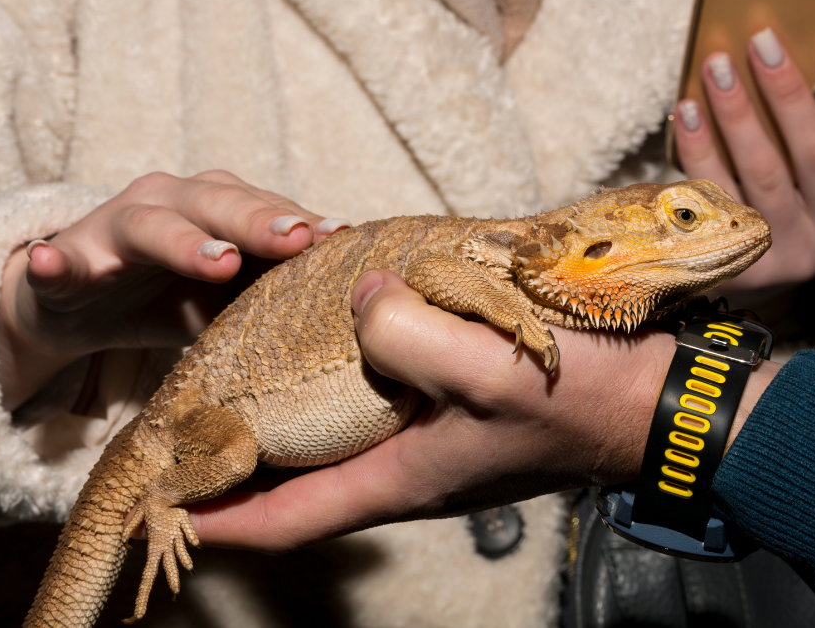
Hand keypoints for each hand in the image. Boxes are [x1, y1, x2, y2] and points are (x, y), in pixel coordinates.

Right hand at [0, 170, 351, 409]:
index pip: (267, 210)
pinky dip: (56, 260)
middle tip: (298, 240)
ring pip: (150, 224)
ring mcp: (113, 227)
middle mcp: (171, 202)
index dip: (304, 223)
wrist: (79, 302)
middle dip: (261, 220)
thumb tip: (362, 309)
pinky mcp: (63, 262)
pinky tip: (52, 262)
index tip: (344, 240)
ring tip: (217, 260)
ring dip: (183, 240)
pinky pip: (59, 259)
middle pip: (219, 203)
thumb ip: (280, 288)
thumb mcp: (232, 294)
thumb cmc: (173, 292)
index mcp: (218, 206)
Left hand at [187, 271, 780, 552]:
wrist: (650, 401)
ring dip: (285, 419)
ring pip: (333, 438)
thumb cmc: (578, 400)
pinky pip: (375, 399)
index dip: (221, 515)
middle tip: (186, 425)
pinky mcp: (452, 409)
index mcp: (398, 478)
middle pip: (299, 480)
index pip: (288, 517)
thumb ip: (409, 335)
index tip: (163, 503)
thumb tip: (357, 296)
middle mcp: (403, 467)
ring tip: (238, 375)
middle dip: (240, 462)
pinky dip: (338, 378)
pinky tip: (332, 334)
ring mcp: (428, 441)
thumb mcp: (488, 369)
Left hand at [674, 28, 814, 289]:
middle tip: (760, 44)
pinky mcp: (737, 262)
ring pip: (761, 174)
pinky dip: (698, 151)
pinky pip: (714, 196)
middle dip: (787, 95)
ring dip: (736, 115)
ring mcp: (786, 255)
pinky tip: (687, 114)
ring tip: (718, 70)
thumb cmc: (800, 209)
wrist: (754, 276)